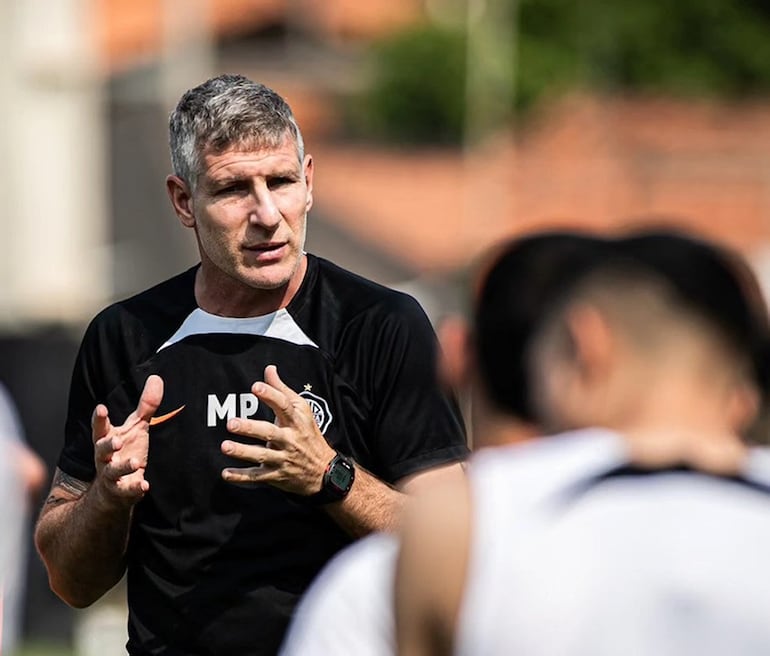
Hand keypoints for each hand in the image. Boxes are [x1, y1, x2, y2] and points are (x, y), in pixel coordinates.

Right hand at [91, 375, 163, 508]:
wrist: (112, 490)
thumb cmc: (125, 452)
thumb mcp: (136, 428)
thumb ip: (145, 406)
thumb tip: (156, 378)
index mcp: (107, 439)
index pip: (100, 427)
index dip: (99, 418)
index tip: (101, 408)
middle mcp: (105, 457)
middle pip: (101, 450)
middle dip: (107, 445)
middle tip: (116, 440)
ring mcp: (111, 475)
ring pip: (112, 471)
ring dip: (123, 466)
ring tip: (135, 462)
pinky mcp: (121, 491)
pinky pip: (127, 491)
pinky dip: (134, 488)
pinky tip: (144, 485)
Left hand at [221, 365, 335, 495]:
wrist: (325, 471)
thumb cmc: (308, 435)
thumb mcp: (302, 411)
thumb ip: (282, 390)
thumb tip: (269, 369)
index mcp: (296, 421)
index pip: (284, 406)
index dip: (270, 395)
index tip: (255, 387)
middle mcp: (290, 440)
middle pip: (270, 433)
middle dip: (250, 428)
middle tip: (231, 423)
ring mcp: (283, 459)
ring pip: (262, 456)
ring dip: (243, 452)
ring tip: (225, 446)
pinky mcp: (277, 475)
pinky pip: (257, 477)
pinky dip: (241, 476)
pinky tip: (225, 473)